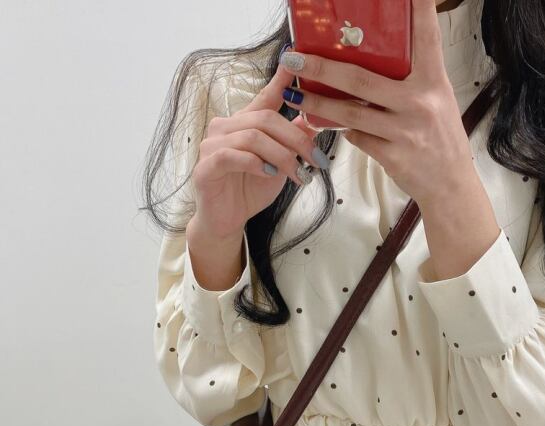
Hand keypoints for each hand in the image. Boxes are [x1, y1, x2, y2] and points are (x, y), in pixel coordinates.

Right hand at [190, 62, 328, 241]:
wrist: (227, 221)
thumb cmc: (250, 191)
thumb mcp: (280, 165)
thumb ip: (293, 143)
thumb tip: (315, 122)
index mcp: (243, 123)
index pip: (264, 97)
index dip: (280, 80)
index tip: (295, 61)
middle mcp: (225, 128)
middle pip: (266, 119)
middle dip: (297, 139)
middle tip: (317, 160)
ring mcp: (212, 145)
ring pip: (253, 137)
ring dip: (282, 156)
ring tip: (299, 175)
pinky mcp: (205, 167)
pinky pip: (232, 156)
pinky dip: (256, 164)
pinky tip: (270, 175)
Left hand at [279, 0, 477, 207]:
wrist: (451, 186)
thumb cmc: (442, 141)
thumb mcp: (437, 102)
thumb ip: (411, 82)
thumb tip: (372, 63)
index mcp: (435, 82)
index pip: (426, 37)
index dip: (418, 8)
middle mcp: (420, 103)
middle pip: (362, 79)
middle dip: (323, 67)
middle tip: (296, 57)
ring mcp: (404, 131)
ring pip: (350, 113)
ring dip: (318, 103)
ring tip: (295, 95)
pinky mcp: (392, 156)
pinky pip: (358, 138)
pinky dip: (344, 131)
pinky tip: (334, 126)